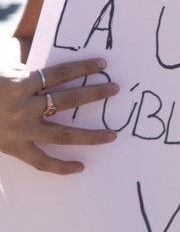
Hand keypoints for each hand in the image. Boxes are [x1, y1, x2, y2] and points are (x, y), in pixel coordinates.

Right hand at [0, 59, 118, 174]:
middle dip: (94, 93)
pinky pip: (40, 161)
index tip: (102, 63)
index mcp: (18, 83)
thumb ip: (23, 68)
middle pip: (67, 100)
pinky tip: (80, 167)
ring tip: (112, 135)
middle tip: (115, 89)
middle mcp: (22, 107)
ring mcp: (19, 130)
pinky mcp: (13, 148)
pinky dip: (60, 166)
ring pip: (62, 133)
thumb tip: (52, 69)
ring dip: (90, 135)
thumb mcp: (0, 68)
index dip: (82, 67)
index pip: (59, 73)